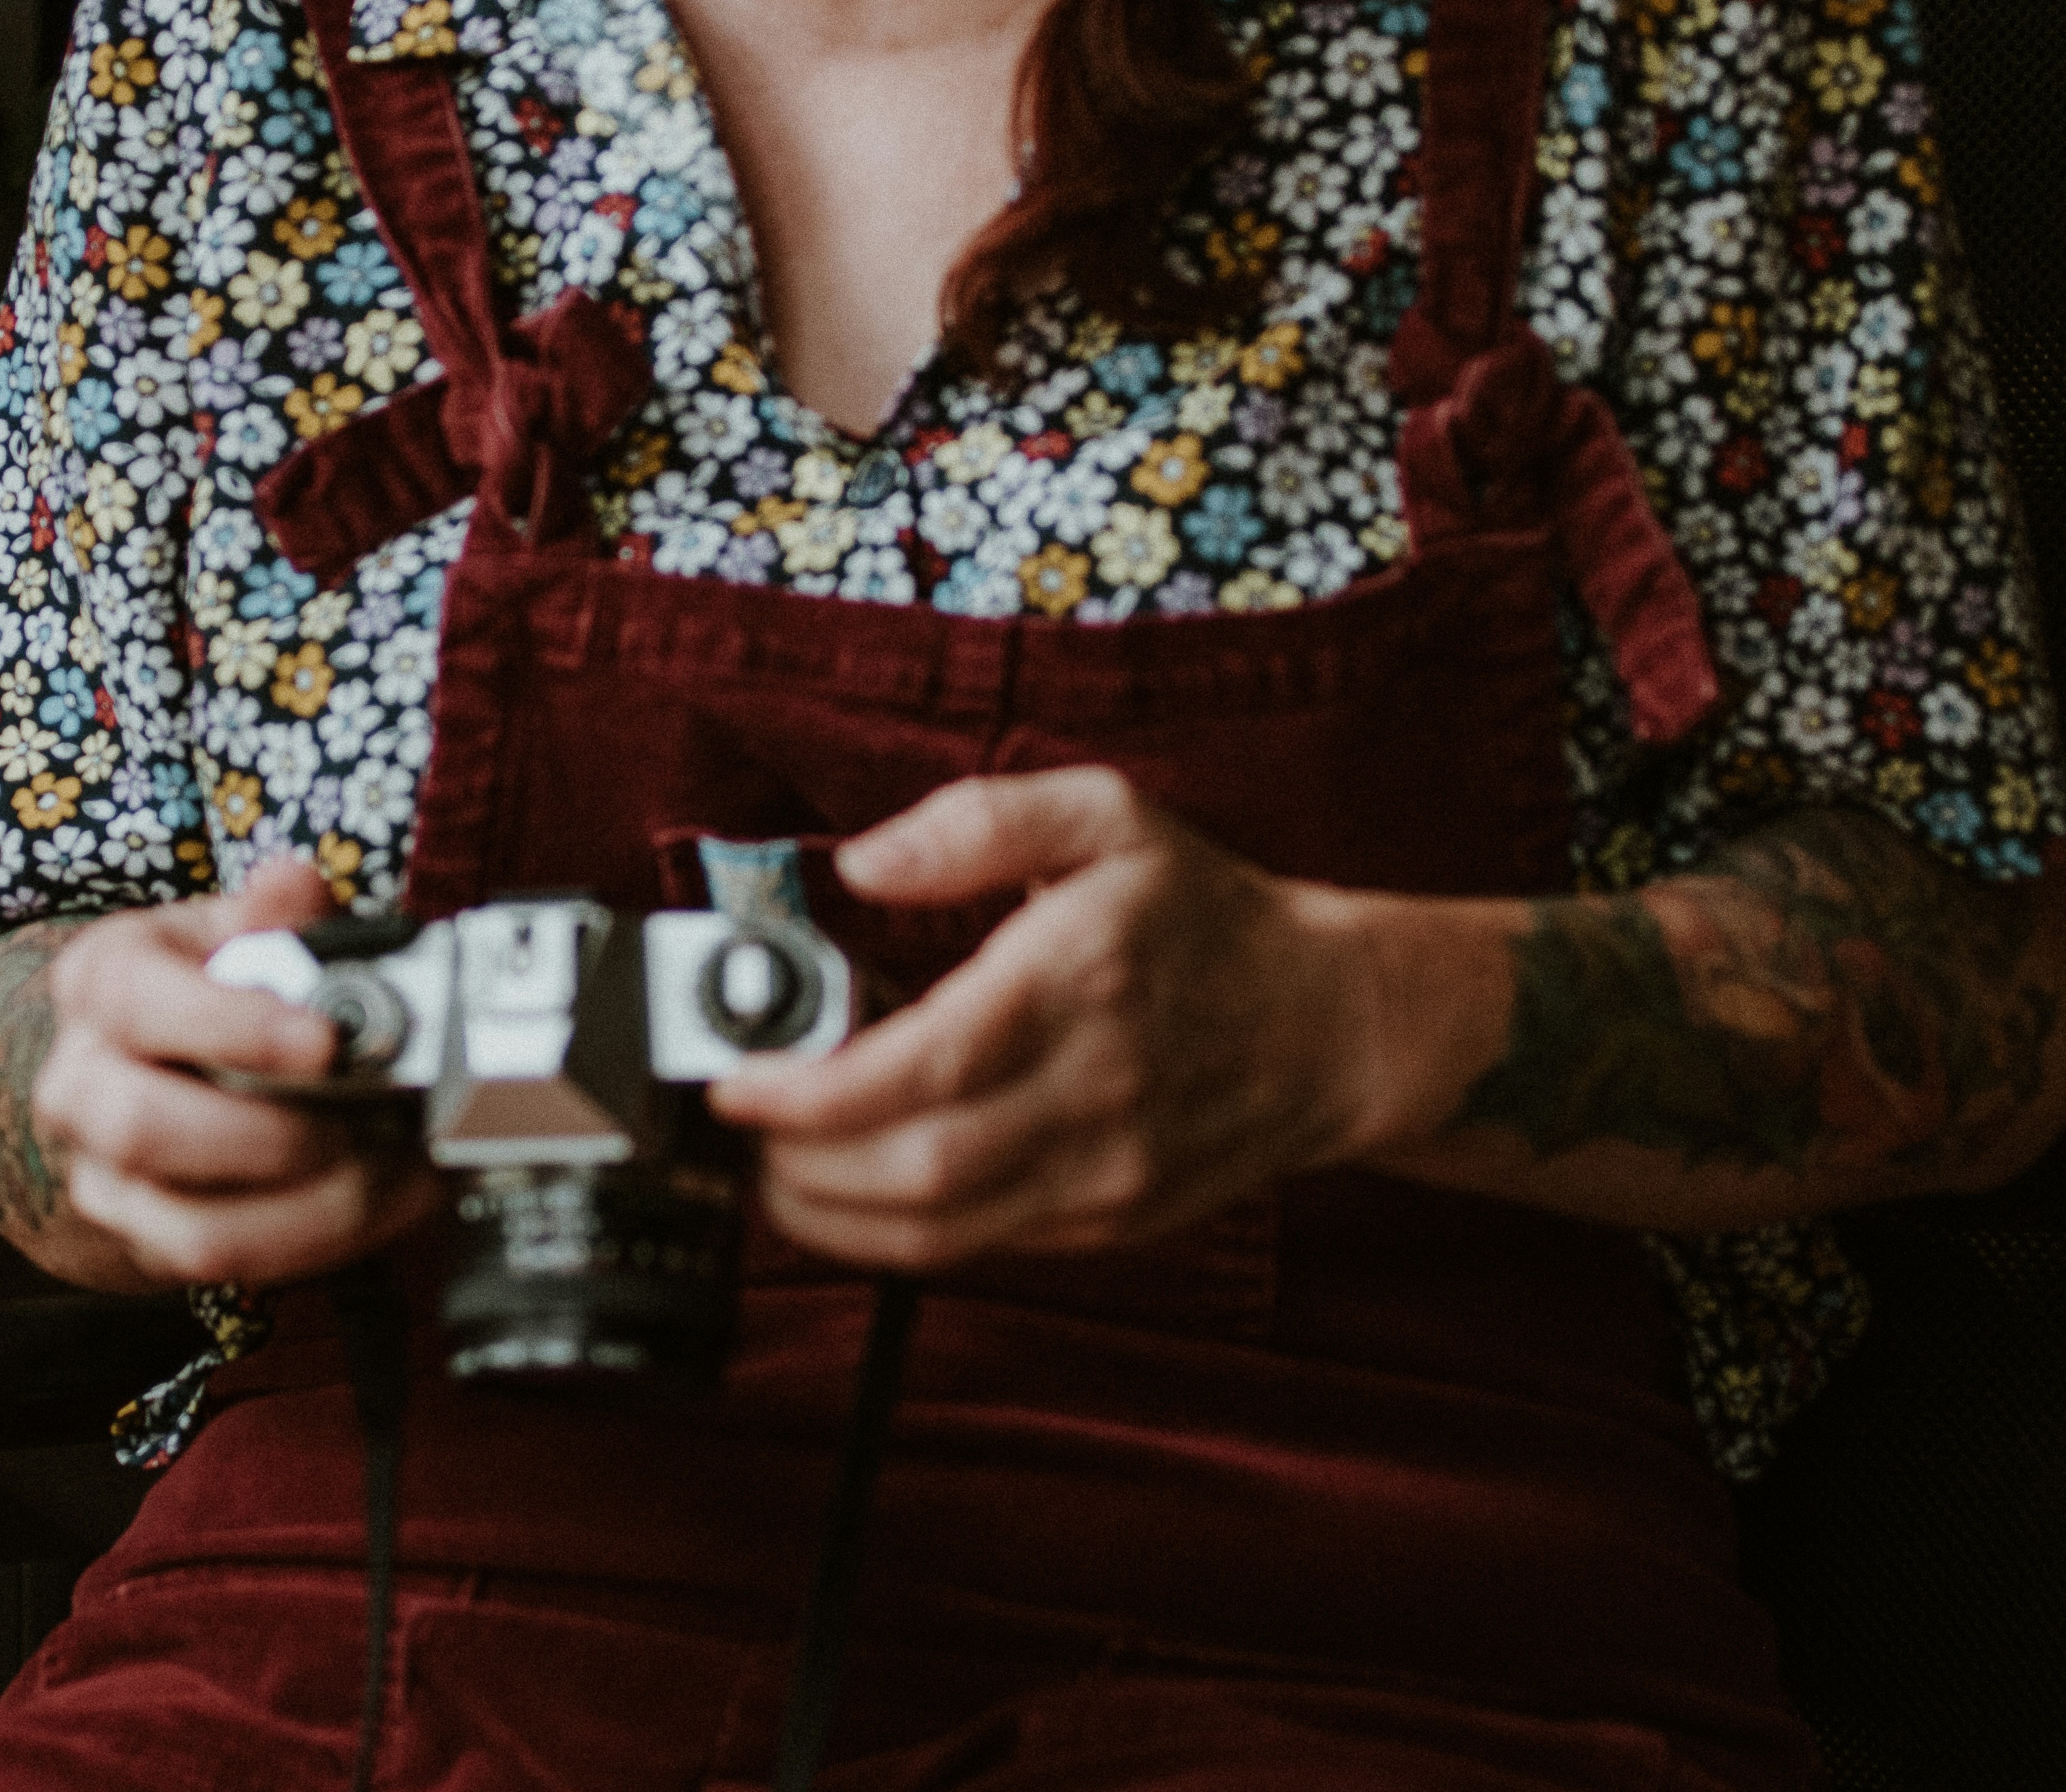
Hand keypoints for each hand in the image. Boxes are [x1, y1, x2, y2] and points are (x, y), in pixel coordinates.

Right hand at [35, 855, 446, 1287]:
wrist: (156, 1075)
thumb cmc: (213, 991)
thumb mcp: (239, 932)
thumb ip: (276, 913)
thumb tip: (293, 887)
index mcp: (100, 983)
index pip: (138, 1003)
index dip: (232, 1025)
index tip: (326, 1040)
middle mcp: (80, 1084)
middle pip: (145, 1129)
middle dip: (278, 1134)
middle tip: (370, 1117)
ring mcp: (103, 1176)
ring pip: (194, 1226)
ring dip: (316, 1208)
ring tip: (394, 1169)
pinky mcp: (143, 1243)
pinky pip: (227, 1265)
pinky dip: (320, 1243)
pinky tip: (381, 1202)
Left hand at [705, 768, 1382, 1266]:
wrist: (1331, 1025)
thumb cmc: (1206, 913)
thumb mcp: (1104, 816)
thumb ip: (976, 823)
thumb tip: (864, 865)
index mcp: (1074, 987)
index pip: (923, 1068)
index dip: (811, 1092)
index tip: (736, 1079)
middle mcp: (1091, 1095)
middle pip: (917, 1169)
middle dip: (798, 1162)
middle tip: (734, 1123)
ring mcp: (1104, 1175)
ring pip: (940, 1232)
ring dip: (829, 1215)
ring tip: (768, 1164)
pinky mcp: (1108, 1223)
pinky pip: (979, 1249)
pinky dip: (894, 1233)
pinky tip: (846, 1188)